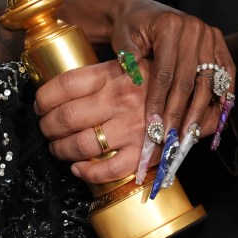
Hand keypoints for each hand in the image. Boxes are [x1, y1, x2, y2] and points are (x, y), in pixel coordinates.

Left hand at [34, 59, 150, 183]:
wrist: (197, 96)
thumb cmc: (157, 82)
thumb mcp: (130, 65)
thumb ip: (101, 75)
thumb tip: (63, 90)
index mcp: (114, 75)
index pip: (64, 85)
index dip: (44, 98)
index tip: (40, 105)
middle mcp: (120, 100)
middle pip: (66, 117)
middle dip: (47, 127)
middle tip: (46, 129)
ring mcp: (131, 128)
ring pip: (80, 144)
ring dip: (61, 150)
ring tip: (58, 149)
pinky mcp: (143, 152)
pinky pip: (106, 170)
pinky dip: (86, 172)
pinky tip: (79, 168)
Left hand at [59, 0, 235, 138]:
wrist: (142, 12)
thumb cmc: (130, 28)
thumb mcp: (122, 38)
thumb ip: (127, 57)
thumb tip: (135, 80)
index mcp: (170, 25)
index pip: (166, 73)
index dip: (160, 102)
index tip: (153, 127)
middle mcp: (195, 28)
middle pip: (189, 80)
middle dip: (180, 113)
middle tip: (172, 139)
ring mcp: (210, 34)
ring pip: (208, 81)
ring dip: (200, 112)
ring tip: (190, 135)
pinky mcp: (219, 42)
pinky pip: (226, 73)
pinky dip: (222, 96)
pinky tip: (215, 117)